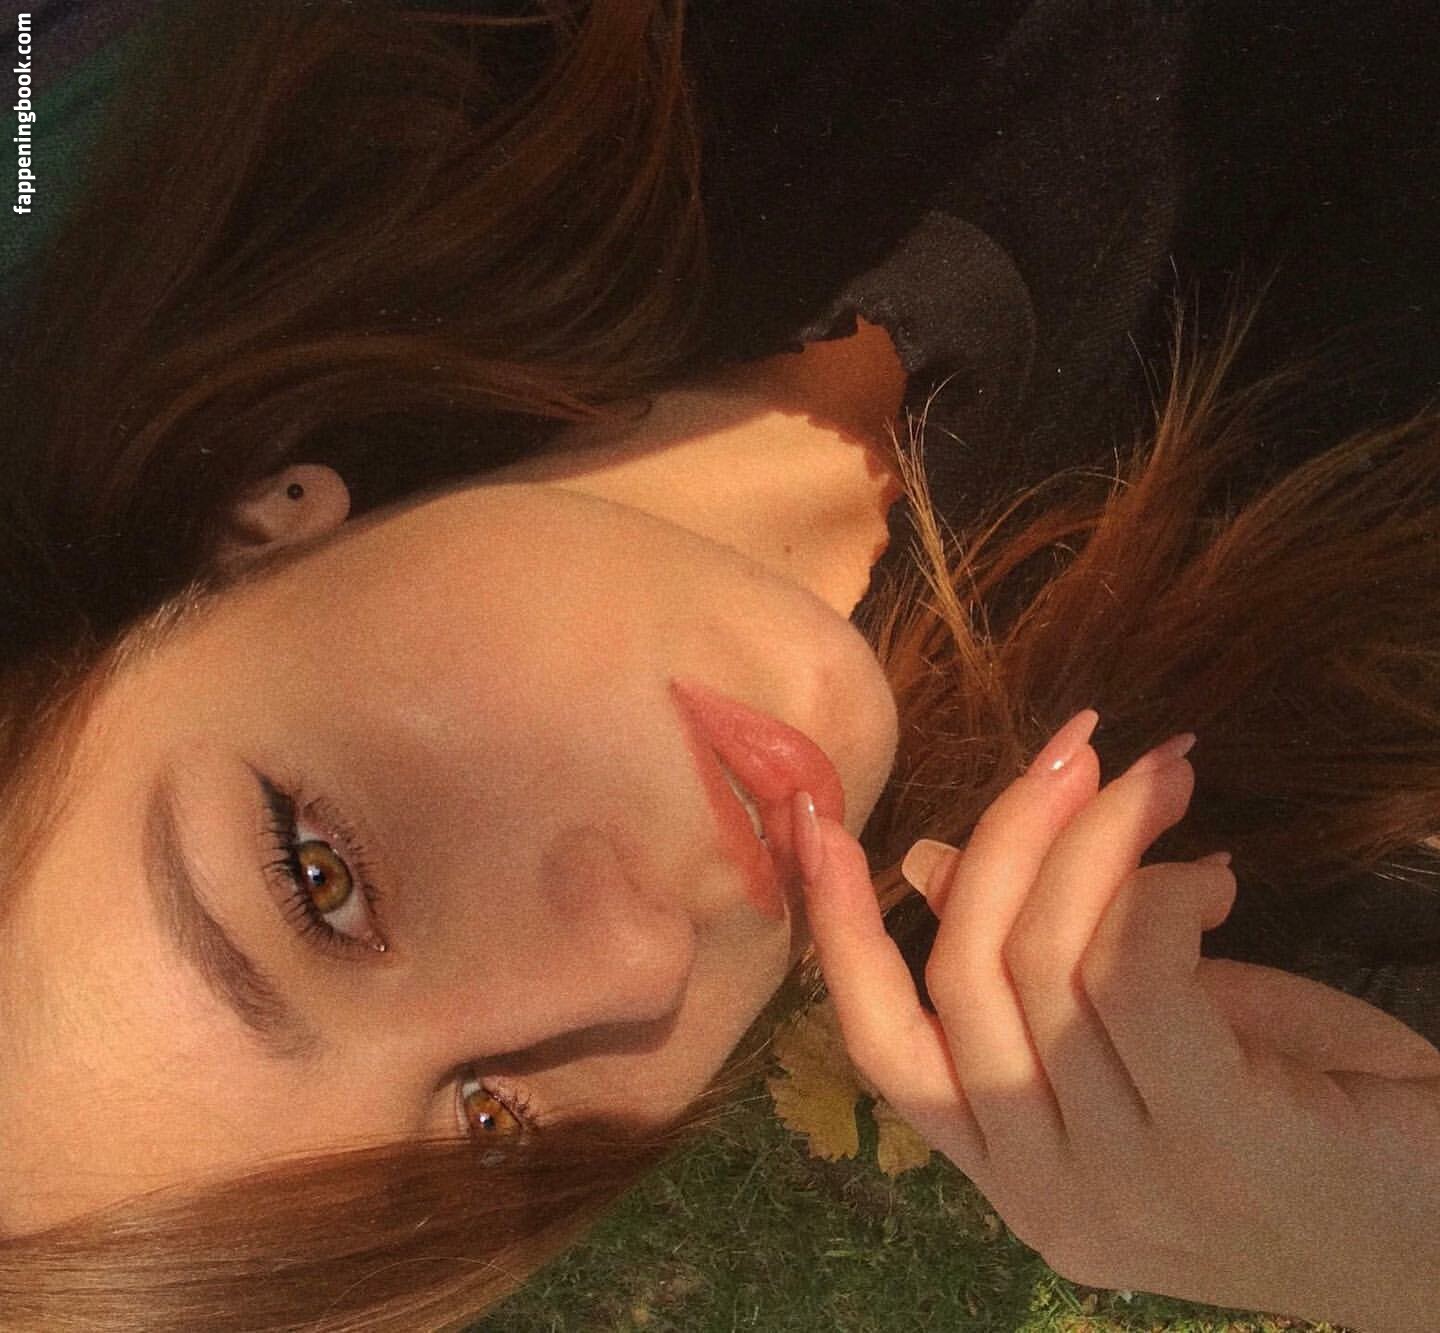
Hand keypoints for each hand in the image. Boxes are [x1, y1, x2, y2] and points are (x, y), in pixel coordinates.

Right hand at [794, 711, 1439, 1330]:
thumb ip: (1045, 967)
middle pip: (961, 977)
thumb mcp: (1153, 1037)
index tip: (814, 822)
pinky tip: (1214, 875)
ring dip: (1097, 834)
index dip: (840, 930)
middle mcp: (1048, 1195)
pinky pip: (1132, 967)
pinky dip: (1157, 886)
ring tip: (1164, 776)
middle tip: (1077, 748)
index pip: (886, 1050)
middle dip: (1008, 833)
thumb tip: (928, 865)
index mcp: (1018, 1177)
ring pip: (1044, 960)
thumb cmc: (1316, 1125)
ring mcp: (1126, 1184)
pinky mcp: (1215, 1141)